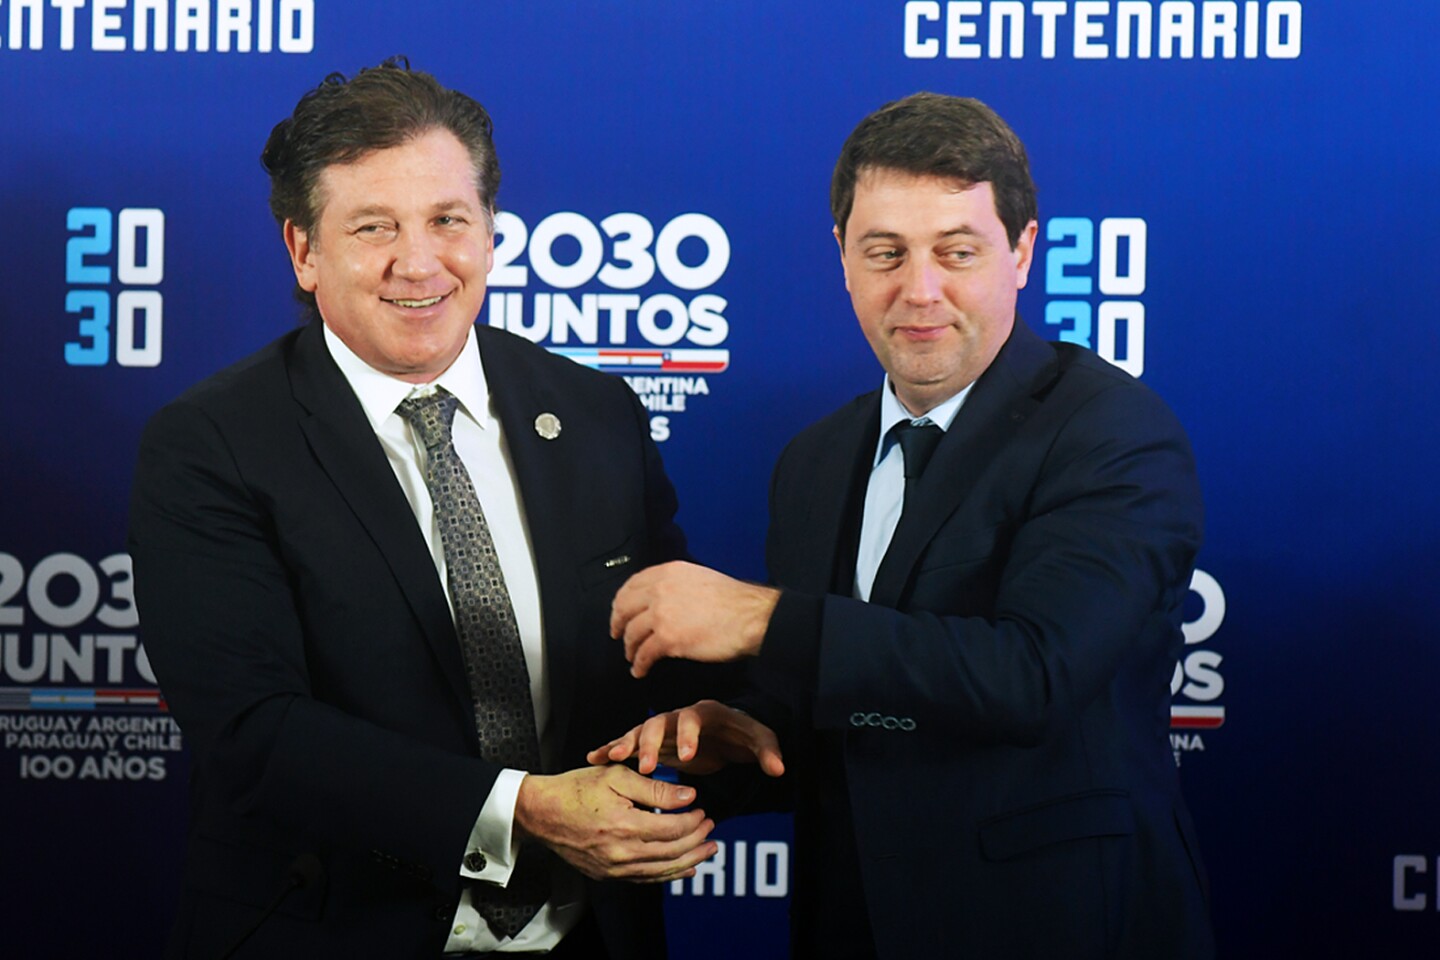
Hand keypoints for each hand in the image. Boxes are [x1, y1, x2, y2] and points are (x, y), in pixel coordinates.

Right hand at [514, 765, 715, 882]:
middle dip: (697, 841)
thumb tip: (688, 796)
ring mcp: (613, 868)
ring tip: (707, 851)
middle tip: (711, 829)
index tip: (703, 811)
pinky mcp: (607, 875)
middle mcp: (620, 852)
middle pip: (671, 852)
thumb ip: (656, 789)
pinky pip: (645, 879)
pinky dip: (668, 875)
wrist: (541, 812)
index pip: (672, 828)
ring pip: (661, 871)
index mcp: (624, 825)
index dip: (693, 821)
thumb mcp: (618, 776)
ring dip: (689, 861)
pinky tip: (683, 869)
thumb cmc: (575, 789)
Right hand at [587, 700, 784, 778]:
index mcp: (704, 712)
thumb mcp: (758, 739)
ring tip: (608, 759)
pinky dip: (612, 748)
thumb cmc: (741, 734)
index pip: (692, 719)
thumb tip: (778, 768)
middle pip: (658, 723)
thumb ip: (767, 751)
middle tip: (643, 765)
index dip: (689, 735)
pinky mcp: (652, 743)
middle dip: (648, 742)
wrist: (727, 732)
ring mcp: (663, 729)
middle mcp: (678, 717)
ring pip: (638, 732)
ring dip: (624, 745)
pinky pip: (629, 744)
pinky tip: (594, 758)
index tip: (687, 756)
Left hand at [610, 561, 779, 677]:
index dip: (622, 601)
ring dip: (629, 648)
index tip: (620, 610)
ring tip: (632, 657)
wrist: (750, 617)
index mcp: (668, 573)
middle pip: (624, 608)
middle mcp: (660, 590)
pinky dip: (639, 665)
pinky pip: (644, 655)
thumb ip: (677, 585)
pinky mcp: (668, 639)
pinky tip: (640, 670)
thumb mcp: (700, 579)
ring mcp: (662, 614)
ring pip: (632, 634)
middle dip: (617, 624)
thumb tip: (665, 600)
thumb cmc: (734, 601)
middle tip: (617, 634)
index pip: (632, 584)